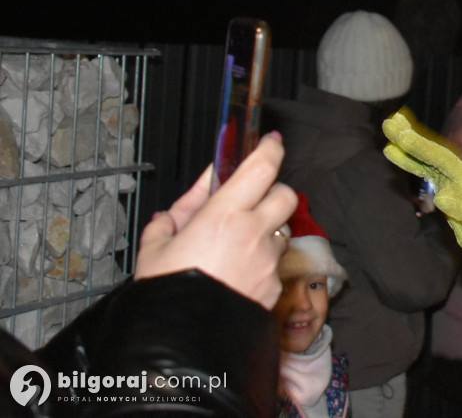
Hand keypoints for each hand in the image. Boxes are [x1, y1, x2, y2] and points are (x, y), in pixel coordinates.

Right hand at [135, 132, 297, 308]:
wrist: (183, 342)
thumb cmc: (166, 293)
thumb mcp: (155, 247)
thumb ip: (174, 215)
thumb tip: (187, 198)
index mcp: (225, 214)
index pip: (262, 167)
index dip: (270, 149)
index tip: (270, 141)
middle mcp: (254, 232)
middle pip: (285, 195)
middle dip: (272, 193)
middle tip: (250, 201)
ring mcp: (268, 260)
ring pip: (282, 230)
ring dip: (268, 229)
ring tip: (238, 244)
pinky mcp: (275, 285)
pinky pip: (276, 263)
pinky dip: (263, 261)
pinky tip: (239, 273)